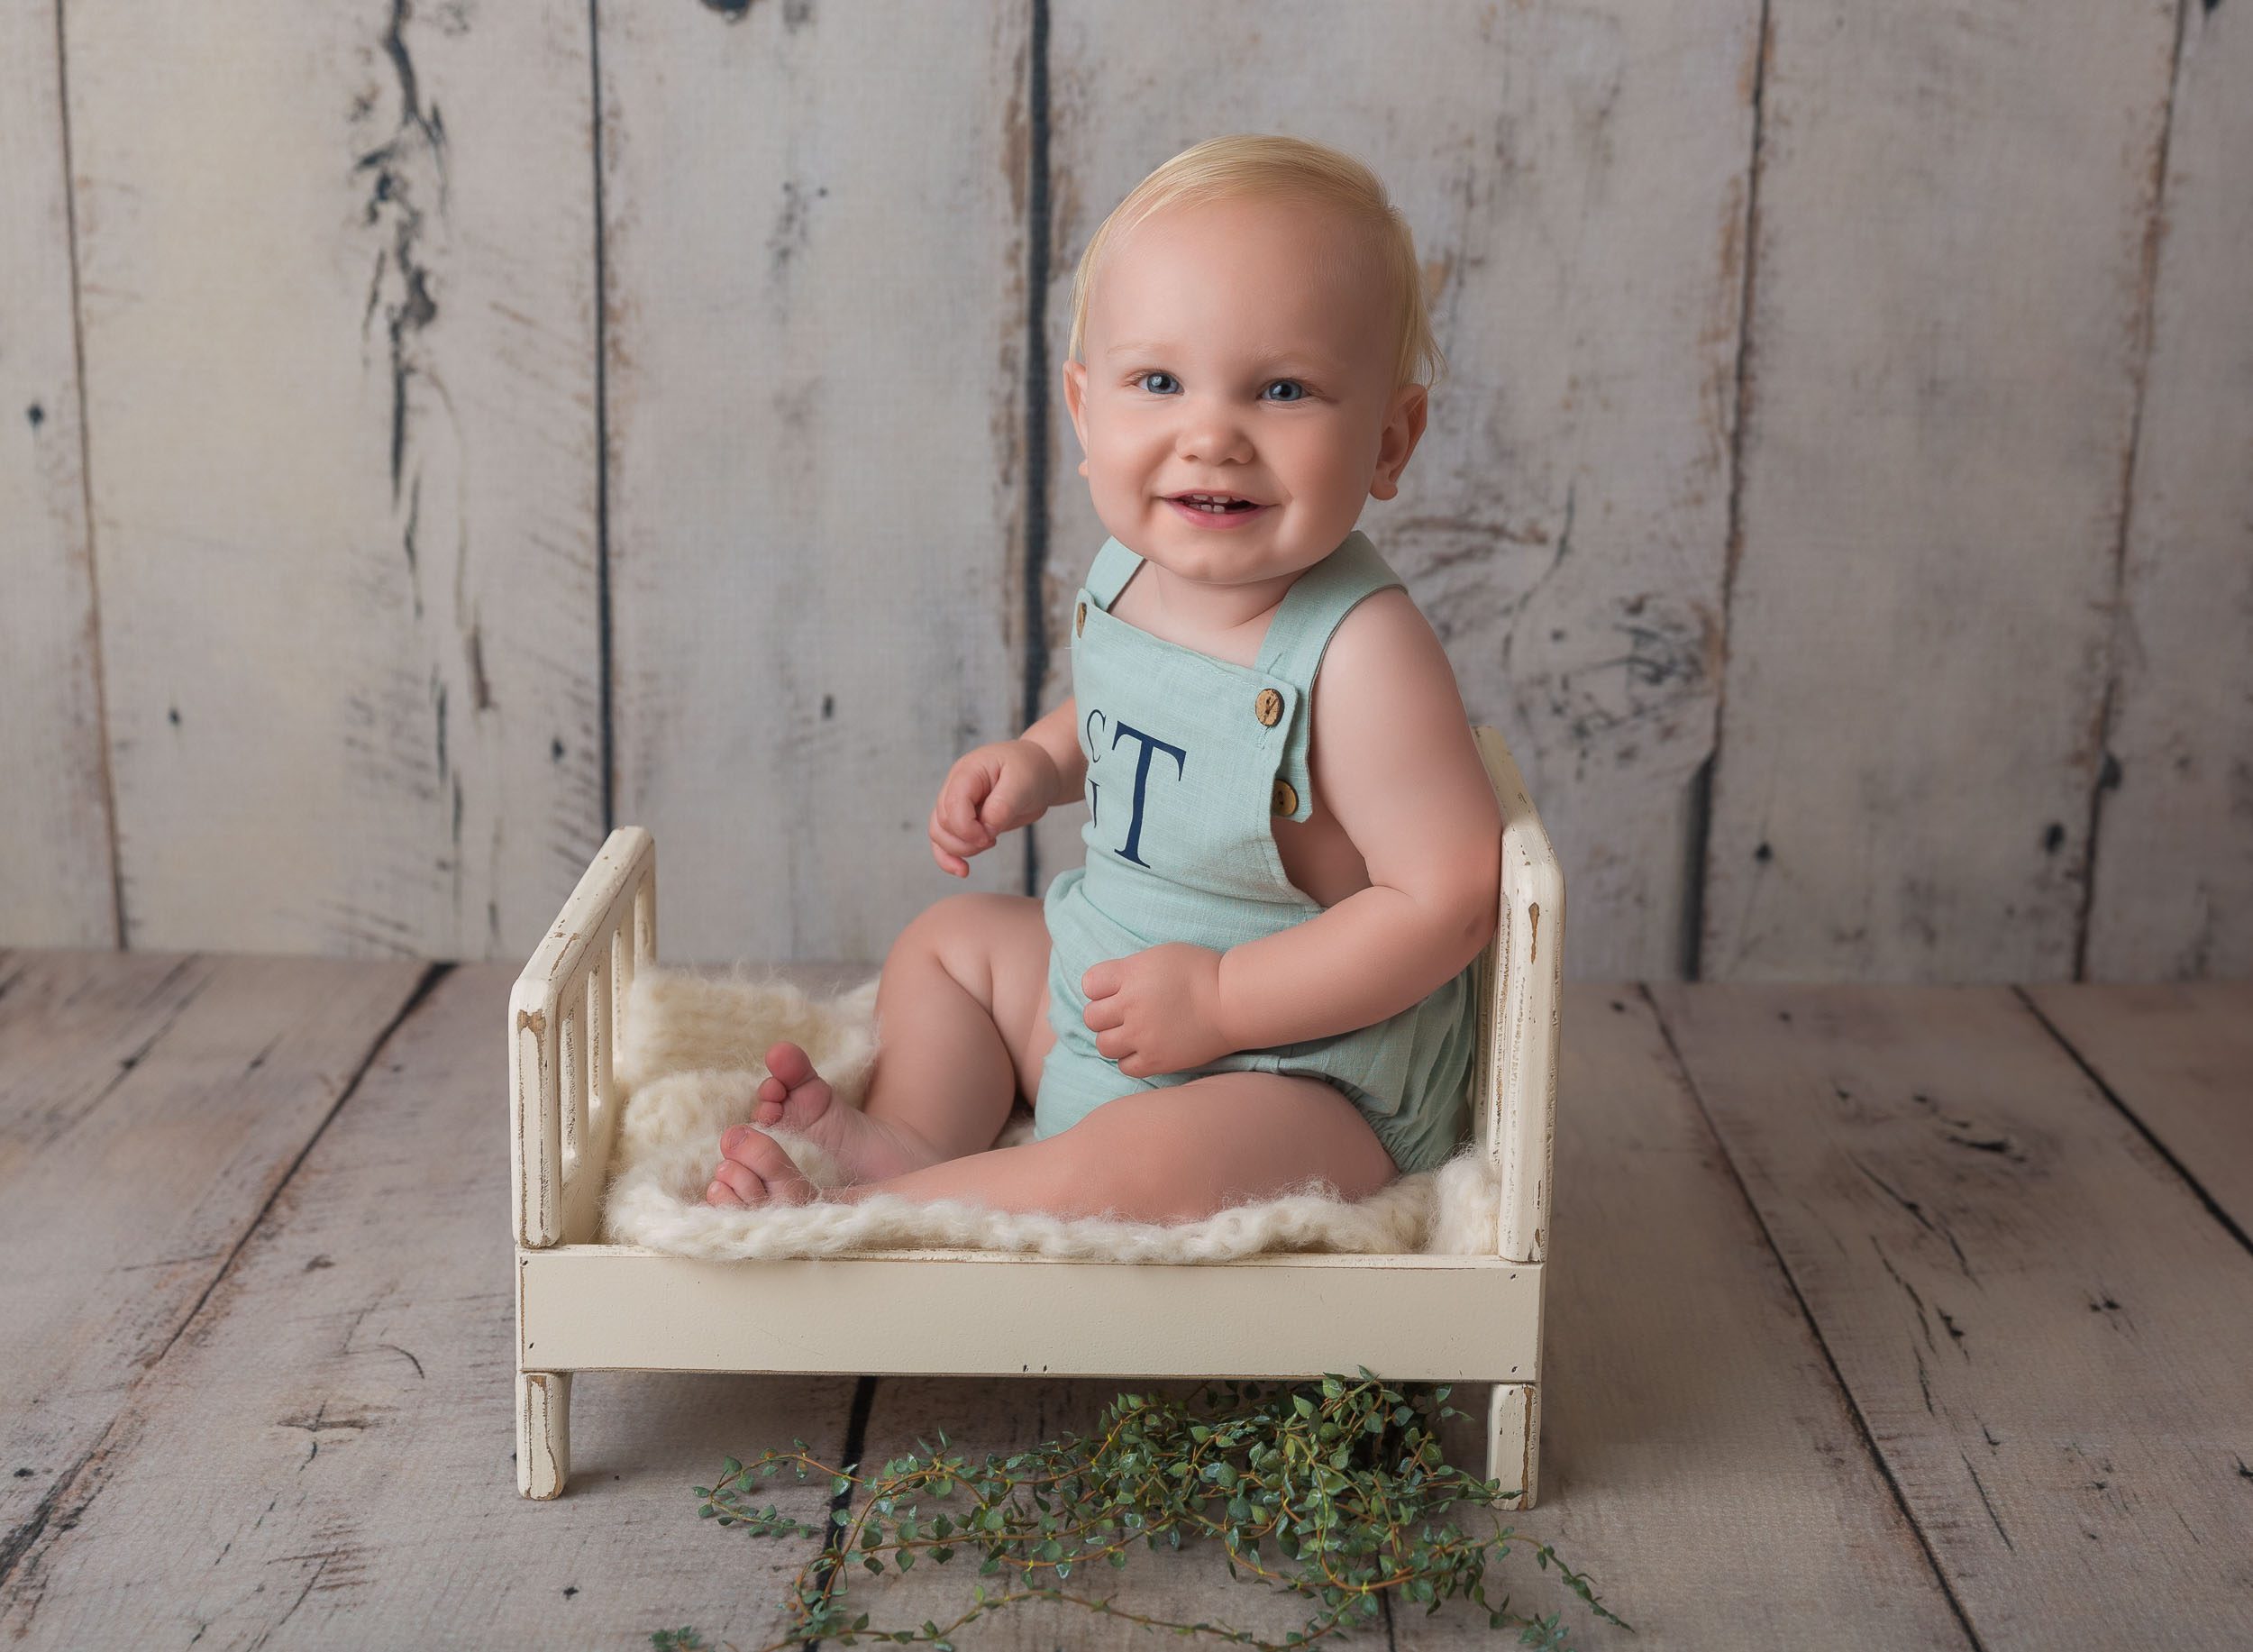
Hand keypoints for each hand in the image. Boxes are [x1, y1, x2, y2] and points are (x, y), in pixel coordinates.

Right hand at [929, 740, 1057, 876]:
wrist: (1041, 772)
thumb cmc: (1032, 770)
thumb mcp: (1024, 783)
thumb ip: (1003, 805)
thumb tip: (986, 829)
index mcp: (968, 772)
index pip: (952, 804)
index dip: (966, 828)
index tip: (991, 837)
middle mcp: (956, 786)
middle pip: (942, 822)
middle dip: (965, 841)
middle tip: (993, 840)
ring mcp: (958, 803)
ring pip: (939, 834)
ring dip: (958, 850)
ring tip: (988, 845)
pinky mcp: (964, 820)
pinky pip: (946, 841)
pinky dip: (950, 858)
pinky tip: (963, 870)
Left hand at [1081, 942, 1232, 1077]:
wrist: (1233, 1002)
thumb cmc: (1202, 972)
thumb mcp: (1162, 955)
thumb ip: (1131, 969)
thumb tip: (1111, 985)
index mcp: (1132, 974)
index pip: (1090, 984)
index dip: (1100, 988)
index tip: (1115, 990)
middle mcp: (1132, 1005)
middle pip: (1092, 1017)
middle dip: (1104, 1015)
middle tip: (1123, 1014)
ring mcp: (1142, 1035)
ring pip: (1103, 1044)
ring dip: (1114, 1039)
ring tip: (1132, 1033)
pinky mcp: (1156, 1060)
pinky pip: (1125, 1066)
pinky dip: (1130, 1059)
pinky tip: (1144, 1049)